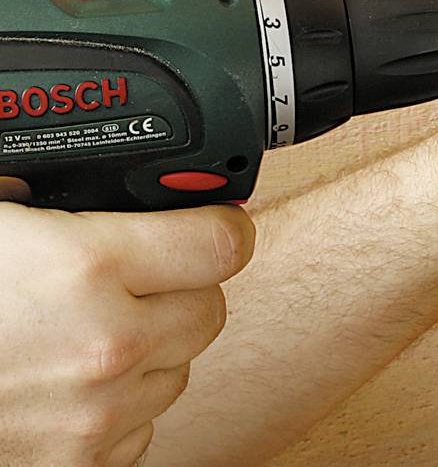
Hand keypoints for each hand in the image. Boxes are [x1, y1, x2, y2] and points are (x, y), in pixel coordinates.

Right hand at [0, 197, 255, 466]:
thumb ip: (50, 194)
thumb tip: (104, 172)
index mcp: (85, 267)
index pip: (223, 242)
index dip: (218, 224)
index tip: (208, 221)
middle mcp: (105, 346)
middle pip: (210, 307)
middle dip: (182, 287)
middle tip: (136, 276)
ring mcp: (94, 416)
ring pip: (179, 370)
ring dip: (151, 349)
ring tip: (86, 330)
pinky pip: (140, 430)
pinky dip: (119, 408)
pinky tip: (70, 383)